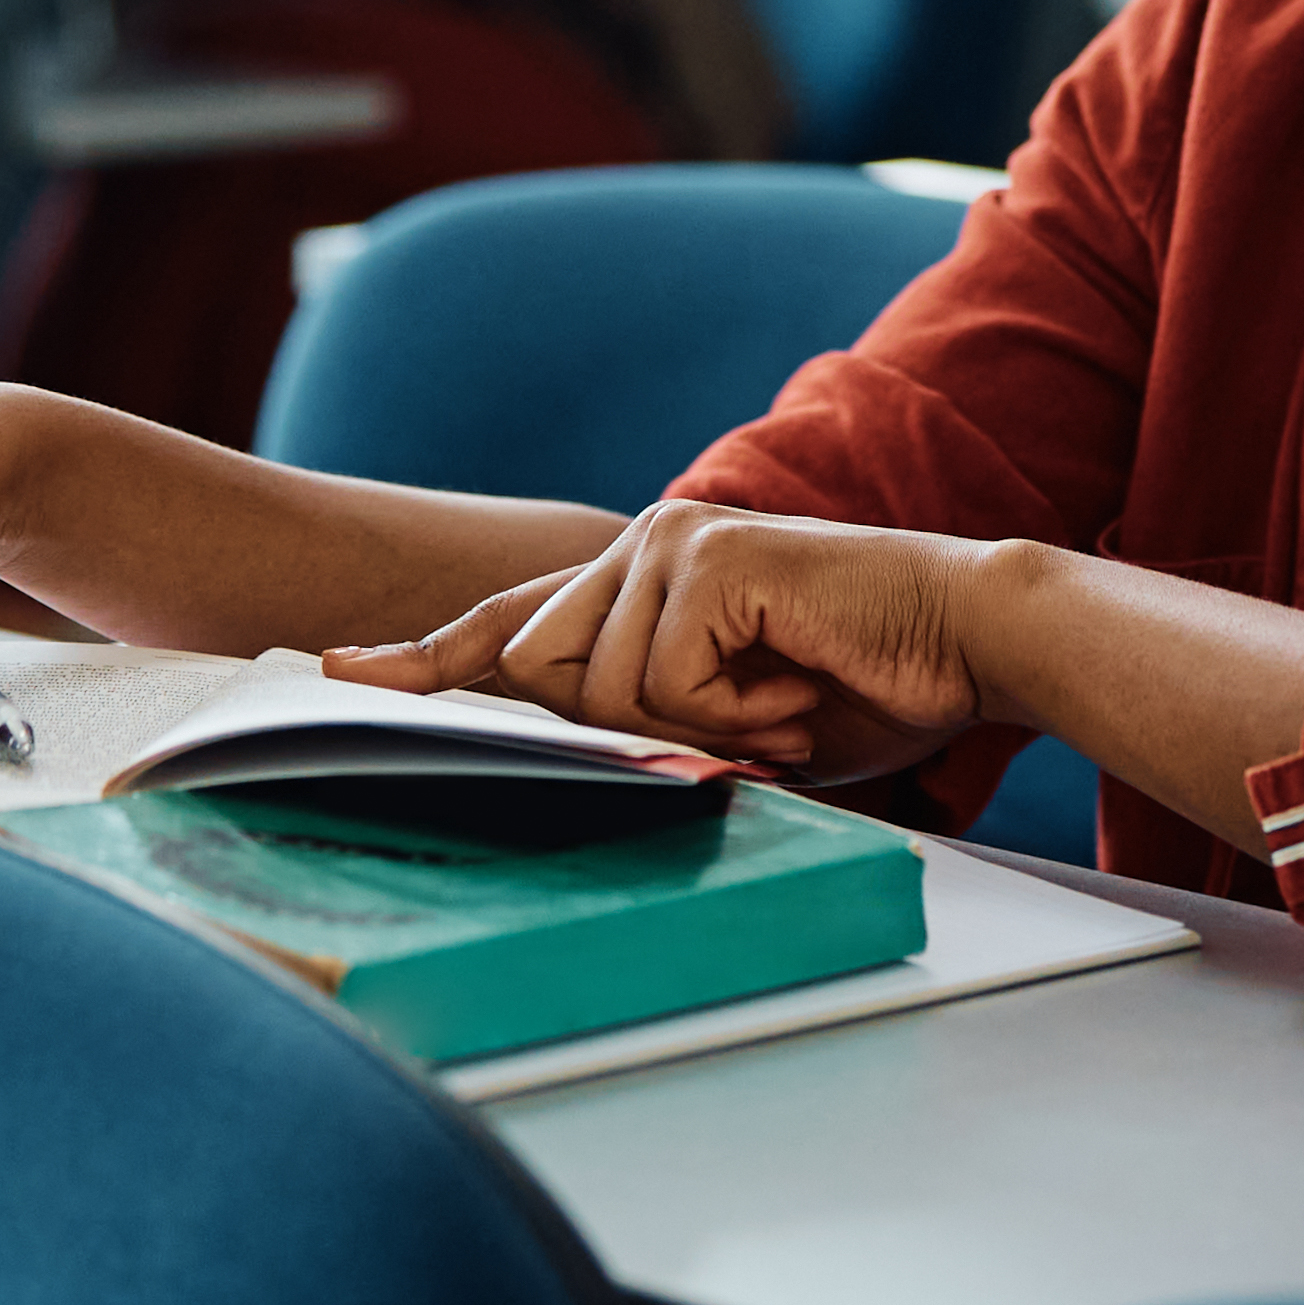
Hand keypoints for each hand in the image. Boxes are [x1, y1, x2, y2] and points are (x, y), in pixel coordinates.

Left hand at [327, 502, 996, 785]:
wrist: (969, 641)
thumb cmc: (863, 686)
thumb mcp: (732, 721)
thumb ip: (647, 724)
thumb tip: (569, 761)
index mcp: (639, 581)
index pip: (510, 626)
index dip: (421, 658)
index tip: (334, 674)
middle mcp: (641, 545)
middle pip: (536, 667)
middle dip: (618, 726)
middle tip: (749, 723)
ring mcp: (669, 543)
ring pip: (598, 688)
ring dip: (699, 723)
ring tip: (786, 700)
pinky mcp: (706, 558)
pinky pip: (663, 680)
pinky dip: (734, 709)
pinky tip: (797, 682)